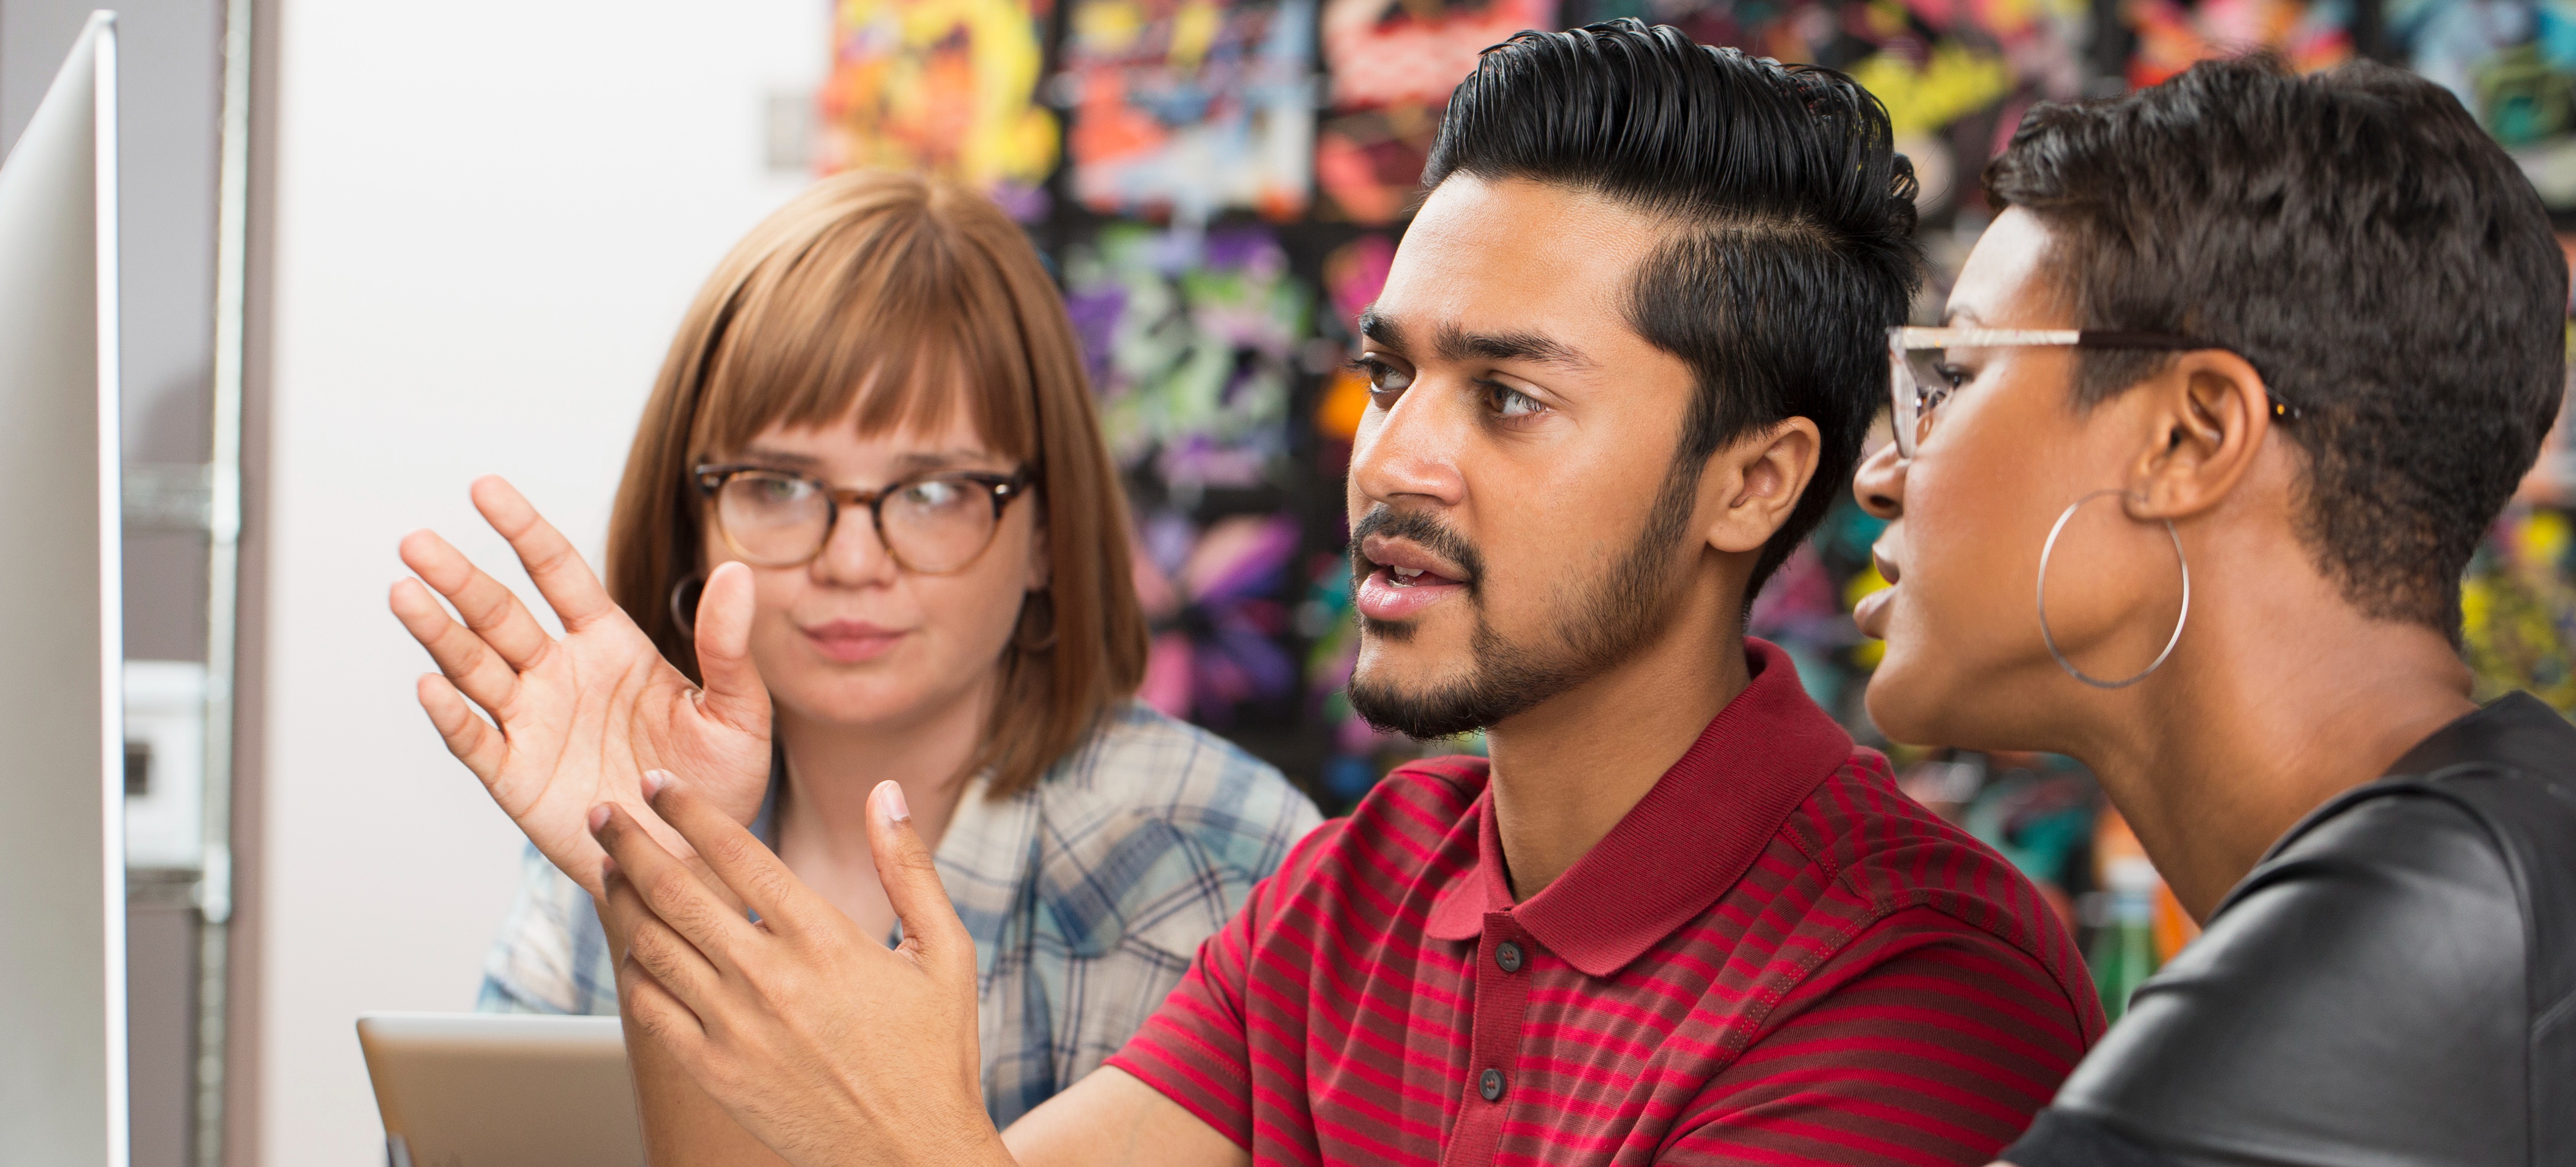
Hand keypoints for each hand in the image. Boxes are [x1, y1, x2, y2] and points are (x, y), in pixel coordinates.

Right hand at [389, 475, 771, 894]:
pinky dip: (451, 715)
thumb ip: (728, 646)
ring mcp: (532, 723)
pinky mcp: (515, 777)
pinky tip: (429, 685)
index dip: (521, 530)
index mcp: (610, 645)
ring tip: (403, 592)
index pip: (557, 572)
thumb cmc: (719, 784)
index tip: (484, 488)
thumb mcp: (739, 712)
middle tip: (416, 542)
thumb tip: (737, 572)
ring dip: (437, 632)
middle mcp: (560, 674)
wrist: (697, 860)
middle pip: (499, 613)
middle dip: (458, 578)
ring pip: (473, 667)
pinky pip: (475, 740)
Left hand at [592, 772, 1007, 1166]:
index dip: (689, 811)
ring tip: (607, 870)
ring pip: (655, 946)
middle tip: (603, 813)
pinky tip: (632, 949)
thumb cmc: (936, 1055)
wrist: (911, 1154)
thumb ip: (910, 869)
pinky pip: (652, 1011)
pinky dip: (634, 971)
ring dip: (623, 899)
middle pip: (678, 891)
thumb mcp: (945, 952)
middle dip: (631, 843)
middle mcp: (771, 978)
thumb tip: (886, 794)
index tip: (657, 784)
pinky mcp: (716, 1072)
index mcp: (825, 939)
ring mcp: (736, 1028)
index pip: (737, 854)